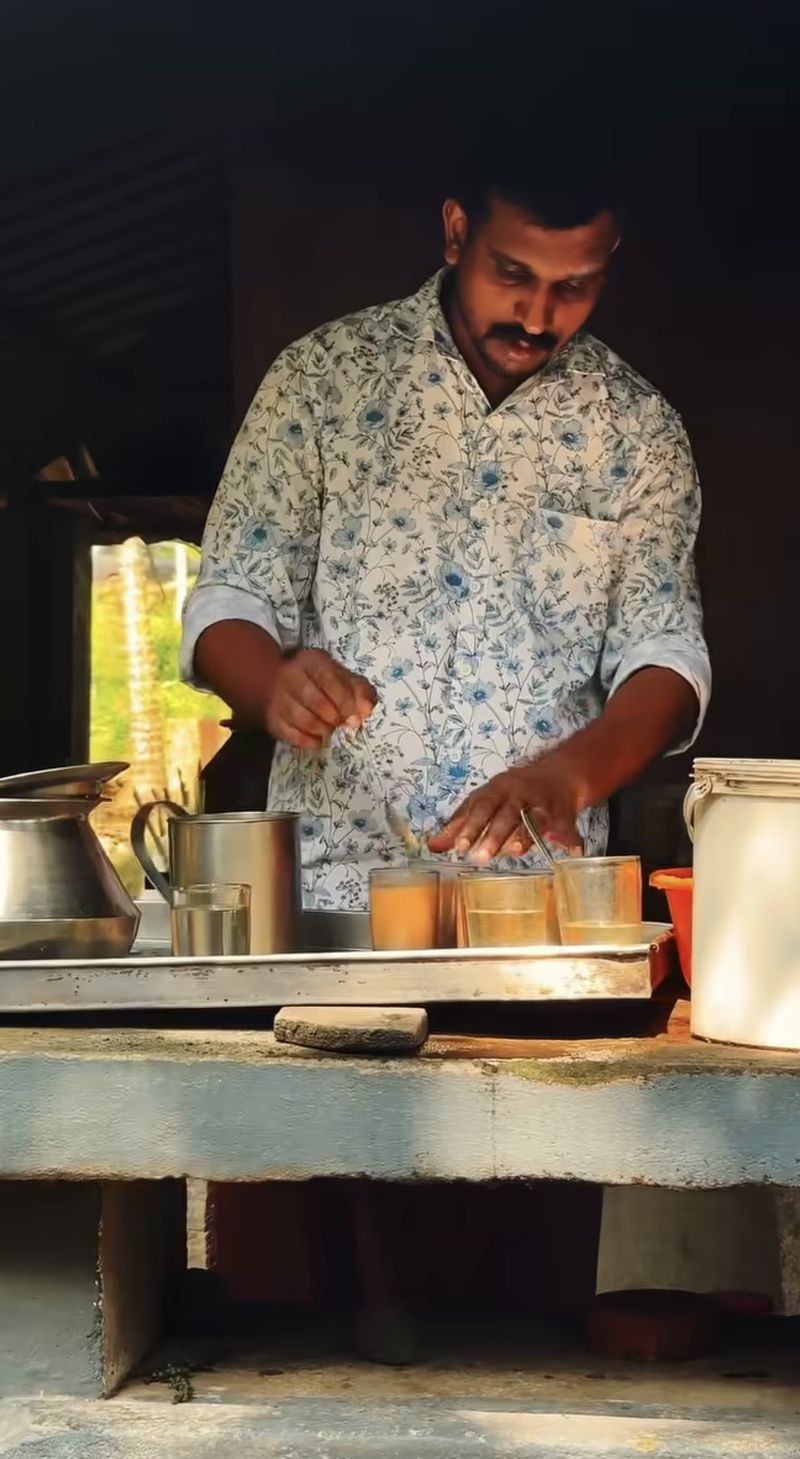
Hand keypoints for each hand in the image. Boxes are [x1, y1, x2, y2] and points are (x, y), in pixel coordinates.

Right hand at [266, 649, 376, 748]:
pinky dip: (306, 741)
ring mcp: (277, 697)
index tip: (355, 719)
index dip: (344, 701)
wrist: (282, 684)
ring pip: (300, 718)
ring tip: (329, 729)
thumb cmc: (320, 681)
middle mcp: (289, 675)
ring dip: (321, 729)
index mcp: (310, 660)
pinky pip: (289, 733)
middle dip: (333, 717)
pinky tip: (317, 740)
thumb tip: (366, 710)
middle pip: (314, 700)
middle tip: (341, 724)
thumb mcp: (341, 677)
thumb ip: (358, 691)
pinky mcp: (271, 718)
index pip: (328, 678)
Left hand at [428, 756, 583, 862]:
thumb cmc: (513, 793)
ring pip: (534, 818)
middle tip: (480, 856)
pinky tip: (569, 854)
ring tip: (515, 852)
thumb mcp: (485, 801)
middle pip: (505, 813)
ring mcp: (543, 803)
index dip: (470, 825)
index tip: (459, 845)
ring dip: (526, 835)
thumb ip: (460, 824)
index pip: (480, 806)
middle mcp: (520, 793)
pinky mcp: (564, 814)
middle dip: (493, 834)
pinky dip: (569, 841)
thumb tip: (433, 846)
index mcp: (497, 789)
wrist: (559, 775)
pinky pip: (566, 828)